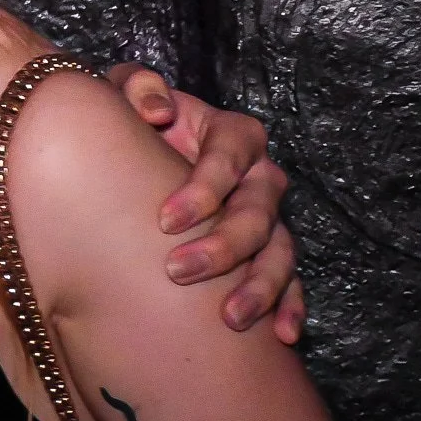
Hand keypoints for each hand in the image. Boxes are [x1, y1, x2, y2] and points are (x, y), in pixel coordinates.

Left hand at [108, 63, 307, 344]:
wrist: (142, 153)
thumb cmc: (137, 120)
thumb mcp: (129, 91)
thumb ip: (139, 86)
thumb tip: (157, 111)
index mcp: (232, 133)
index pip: (230, 155)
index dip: (203, 187)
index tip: (166, 219)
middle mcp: (259, 174)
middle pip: (257, 210)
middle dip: (223, 245)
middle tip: (177, 271)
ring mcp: (269, 215)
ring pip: (278, 250)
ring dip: (259, 285)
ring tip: (230, 318)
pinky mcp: (269, 249)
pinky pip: (291, 279)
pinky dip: (289, 305)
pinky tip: (281, 335)